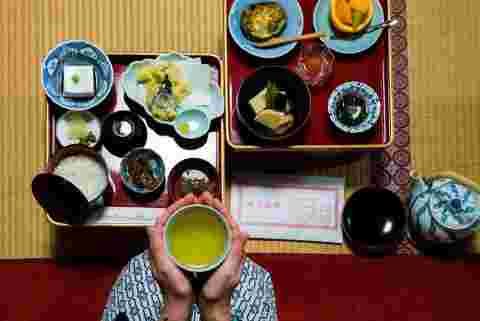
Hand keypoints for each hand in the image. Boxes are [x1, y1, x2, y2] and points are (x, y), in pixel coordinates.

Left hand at [147, 194, 197, 320]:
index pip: (163, 218)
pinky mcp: (180, 252)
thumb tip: (150, 226)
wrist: (179, 303)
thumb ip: (156, 247)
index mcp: (157, 245)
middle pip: (171, 218)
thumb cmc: (173, 288)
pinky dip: (191, 224)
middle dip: (182, 206)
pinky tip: (201, 224)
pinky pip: (184, 233)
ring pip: (178, 224)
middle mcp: (163, 244)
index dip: (174, 206)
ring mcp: (172, 248)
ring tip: (197, 206)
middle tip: (194, 198)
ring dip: (187, 213)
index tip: (186, 199)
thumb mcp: (163, 266)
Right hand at [197, 192, 248, 320]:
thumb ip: (237, 253)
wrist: (212, 305)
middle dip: (213, 207)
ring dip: (207, 214)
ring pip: (215, 227)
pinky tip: (194, 222)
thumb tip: (245, 232)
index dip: (221, 209)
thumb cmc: (220, 291)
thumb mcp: (229, 271)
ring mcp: (220, 250)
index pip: (229, 223)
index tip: (212, 199)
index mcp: (234, 248)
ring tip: (198, 204)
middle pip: (221, 222)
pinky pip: (208, 235)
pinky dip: (202, 226)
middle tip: (203, 197)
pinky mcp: (211, 254)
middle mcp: (228, 247)